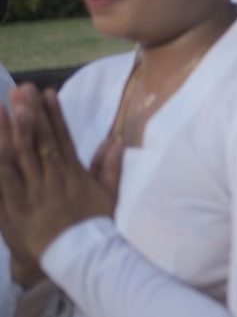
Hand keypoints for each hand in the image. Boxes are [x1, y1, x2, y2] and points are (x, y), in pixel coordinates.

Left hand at [0, 85, 119, 259]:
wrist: (81, 258)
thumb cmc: (95, 227)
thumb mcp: (109, 195)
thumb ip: (110, 167)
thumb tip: (115, 140)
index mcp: (73, 173)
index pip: (62, 137)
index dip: (54, 114)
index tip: (47, 92)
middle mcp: (52, 177)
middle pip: (38, 141)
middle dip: (29, 113)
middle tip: (21, 90)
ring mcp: (32, 192)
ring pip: (19, 156)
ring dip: (9, 131)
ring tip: (1, 108)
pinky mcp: (16, 208)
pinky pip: (4, 183)